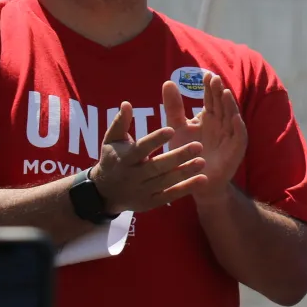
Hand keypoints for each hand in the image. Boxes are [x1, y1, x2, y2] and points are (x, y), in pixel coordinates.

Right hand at [87, 101, 206, 213]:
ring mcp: (141, 191)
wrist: (104, 193)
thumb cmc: (112, 159)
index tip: (172, 129)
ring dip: (185, 172)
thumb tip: (127, 103)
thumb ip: (120, 123)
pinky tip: (203, 179)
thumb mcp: (111, 140)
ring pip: (165, 182)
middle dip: (177, 157)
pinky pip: (170, 196)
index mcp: (125, 158)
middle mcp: (133, 176)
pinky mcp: (150, 203)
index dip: (156, 140)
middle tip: (198, 146)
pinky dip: (186, 189)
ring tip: (203, 161)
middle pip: (157, 167)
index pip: (142, 148)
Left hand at [162, 73, 247, 199]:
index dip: (209, 87)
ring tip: (224, 93)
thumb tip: (167, 82)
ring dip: (230, 105)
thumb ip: (173, 107)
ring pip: (231, 116)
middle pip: (221, 104)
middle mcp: (221, 123)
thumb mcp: (176, 128)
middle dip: (219, 91)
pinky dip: (237, 126)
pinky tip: (234, 118)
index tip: (205, 74)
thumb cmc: (185, 152)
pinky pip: (239, 135)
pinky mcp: (236, 148)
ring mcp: (230, 135)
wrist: (193, 179)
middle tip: (214, 78)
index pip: (211, 98)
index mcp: (209, 116)